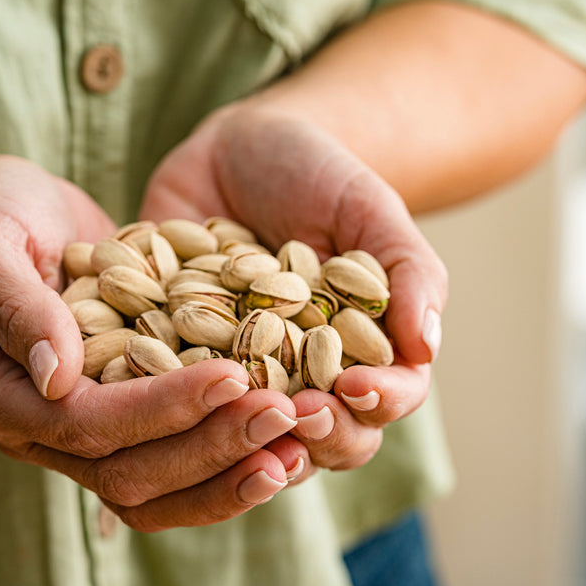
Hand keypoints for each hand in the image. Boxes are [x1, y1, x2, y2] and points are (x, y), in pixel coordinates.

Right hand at [0, 156, 298, 530]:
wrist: (1, 215)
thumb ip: (16, 306)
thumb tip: (58, 377)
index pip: (87, 425)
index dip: (160, 408)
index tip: (230, 376)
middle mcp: (36, 433)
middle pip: (131, 474)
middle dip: (211, 447)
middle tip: (286, 416)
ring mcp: (80, 434)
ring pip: (159, 489)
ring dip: (230, 474)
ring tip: (300, 449)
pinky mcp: (121, 417)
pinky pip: (176, 460)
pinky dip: (229, 458)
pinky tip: (288, 442)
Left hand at [141, 105, 447, 481]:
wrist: (236, 147)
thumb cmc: (319, 174)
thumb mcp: (368, 209)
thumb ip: (408, 272)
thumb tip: (428, 345)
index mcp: (360, 355)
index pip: (383, 402)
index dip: (376, 404)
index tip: (354, 386)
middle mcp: (300, 379)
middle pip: (319, 438)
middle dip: (314, 435)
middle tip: (295, 414)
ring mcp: (237, 376)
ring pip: (245, 437)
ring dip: (241, 437)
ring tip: (232, 414)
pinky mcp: (175, 359)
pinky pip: (170, 393)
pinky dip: (166, 396)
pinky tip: (157, 388)